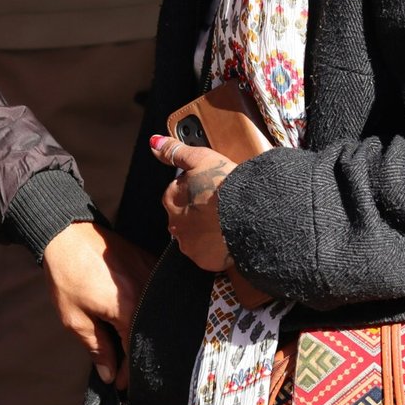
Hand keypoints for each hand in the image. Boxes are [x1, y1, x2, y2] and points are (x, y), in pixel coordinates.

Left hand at [42, 222, 154, 387]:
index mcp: (130, 309)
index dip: (129, 372)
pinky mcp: (152, 263)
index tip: (120, 385)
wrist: (67, 233)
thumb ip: (97, 348)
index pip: (137, 351)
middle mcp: (149, 292)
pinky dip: (149, 313)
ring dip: (145, 334)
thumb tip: (109, 375)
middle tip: (124, 370)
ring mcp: (154, 275)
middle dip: (138, 356)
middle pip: (151, 335)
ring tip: (128, 347)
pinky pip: (157, 296)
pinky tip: (137, 321)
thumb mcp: (75, 318)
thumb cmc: (67, 274)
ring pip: (156, 317)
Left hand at [150, 134, 234, 271]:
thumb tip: (154, 143)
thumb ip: (175, 151)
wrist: (250, 215)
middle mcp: (174, 223)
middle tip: (221, 207)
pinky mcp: (204, 261)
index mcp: (171, 198)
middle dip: (199, 213)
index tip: (212, 189)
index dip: (197, 190)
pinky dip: (215, 249)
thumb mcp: (201, 158)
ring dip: (206, 232)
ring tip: (226, 223)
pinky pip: (207, 254)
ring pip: (195, 237)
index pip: (178, 192)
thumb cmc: (226, 185)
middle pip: (185, 216)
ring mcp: (188, 244)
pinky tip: (228, 239)